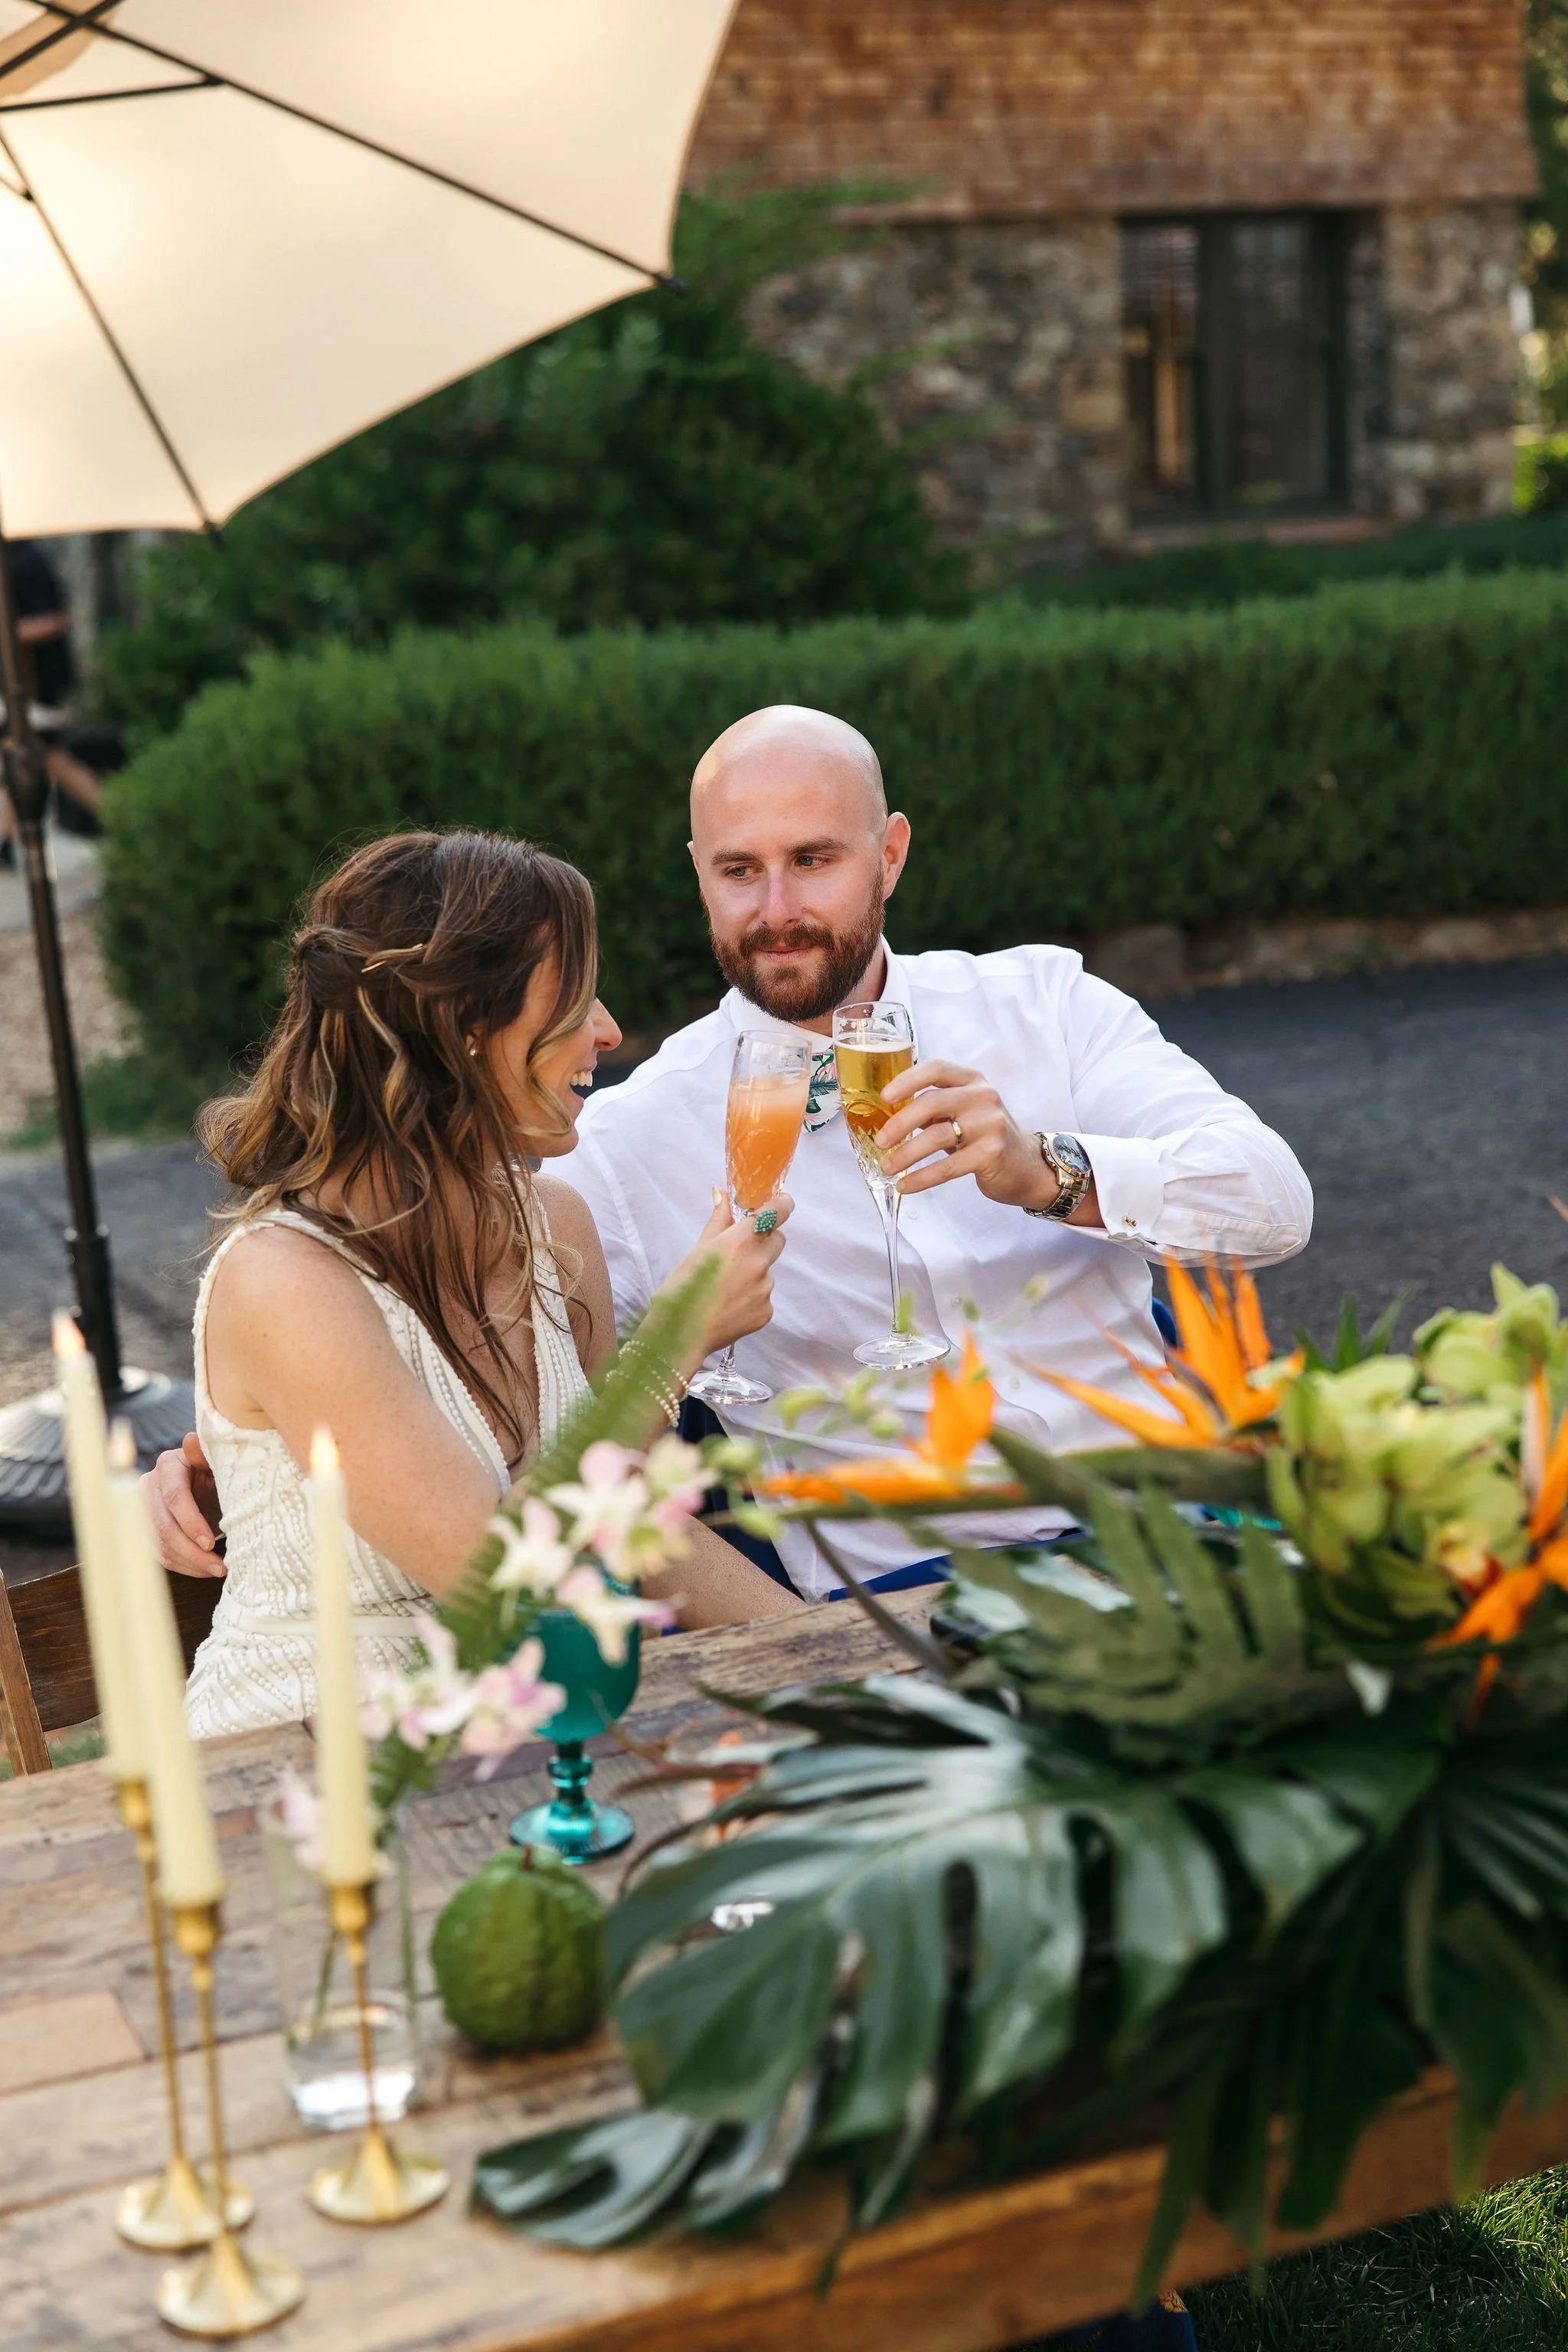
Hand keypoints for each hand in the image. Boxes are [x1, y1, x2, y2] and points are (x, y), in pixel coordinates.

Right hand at [141, 1433, 226, 1578]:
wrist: (208, 1482)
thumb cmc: (217, 1472)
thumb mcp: (217, 1462)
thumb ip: (206, 1454)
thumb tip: (191, 1440)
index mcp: (168, 1465)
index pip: (175, 1497)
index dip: (192, 1522)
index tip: (211, 1543)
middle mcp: (148, 1486)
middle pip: (164, 1526)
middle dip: (193, 1551)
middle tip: (221, 1566)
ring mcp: (142, 1510)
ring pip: (160, 1544)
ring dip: (190, 1562)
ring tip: (218, 1570)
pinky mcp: (144, 1529)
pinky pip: (159, 1554)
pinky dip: (182, 1565)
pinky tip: (204, 1569)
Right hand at [671, 1189, 793, 1357]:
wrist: (681, 1335)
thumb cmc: (682, 1289)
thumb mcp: (697, 1250)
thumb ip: (718, 1221)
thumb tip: (722, 1194)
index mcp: (739, 1242)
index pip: (777, 1212)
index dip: (782, 1204)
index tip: (780, 1202)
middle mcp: (758, 1263)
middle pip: (778, 1239)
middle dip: (764, 1239)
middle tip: (740, 1250)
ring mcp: (765, 1289)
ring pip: (768, 1271)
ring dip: (754, 1272)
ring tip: (725, 1287)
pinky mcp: (766, 1312)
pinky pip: (764, 1296)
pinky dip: (751, 1297)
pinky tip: (730, 1305)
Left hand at [878, 1059, 1095, 1218]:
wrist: (1027, 1165)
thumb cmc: (985, 1136)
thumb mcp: (963, 1112)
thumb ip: (933, 1108)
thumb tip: (888, 1116)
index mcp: (972, 1080)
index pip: (936, 1069)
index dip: (907, 1080)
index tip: (885, 1097)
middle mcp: (983, 1097)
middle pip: (931, 1102)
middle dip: (899, 1123)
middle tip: (880, 1141)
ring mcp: (990, 1124)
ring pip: (936, 1136)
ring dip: (906, 1154)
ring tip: (887, 1167)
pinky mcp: (991, 1153)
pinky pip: (948, 1166)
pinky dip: (921, 1177)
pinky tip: (905, 1186)